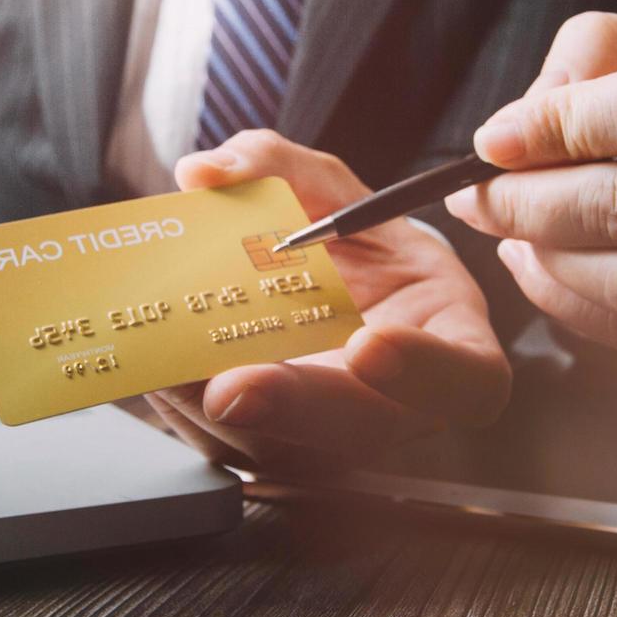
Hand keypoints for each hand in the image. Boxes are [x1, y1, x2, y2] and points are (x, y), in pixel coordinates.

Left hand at [141, 131, 506, 468]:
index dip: (428, 374)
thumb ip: (275, 166)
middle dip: (291, 409)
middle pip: (357, 432)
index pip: (466, 380)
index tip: (370, 346)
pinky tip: (149, 368)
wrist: (317, 290)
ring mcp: (326, 441)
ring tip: (165, 364)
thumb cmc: (348, 243)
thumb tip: (203, 172)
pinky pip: (221, 442)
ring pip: (277, 450)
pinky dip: (181, 404)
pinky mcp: (261, 449)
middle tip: (231, 387)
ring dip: (212, 410)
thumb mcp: (329, 188)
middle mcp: (394, 408)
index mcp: (449, 344)